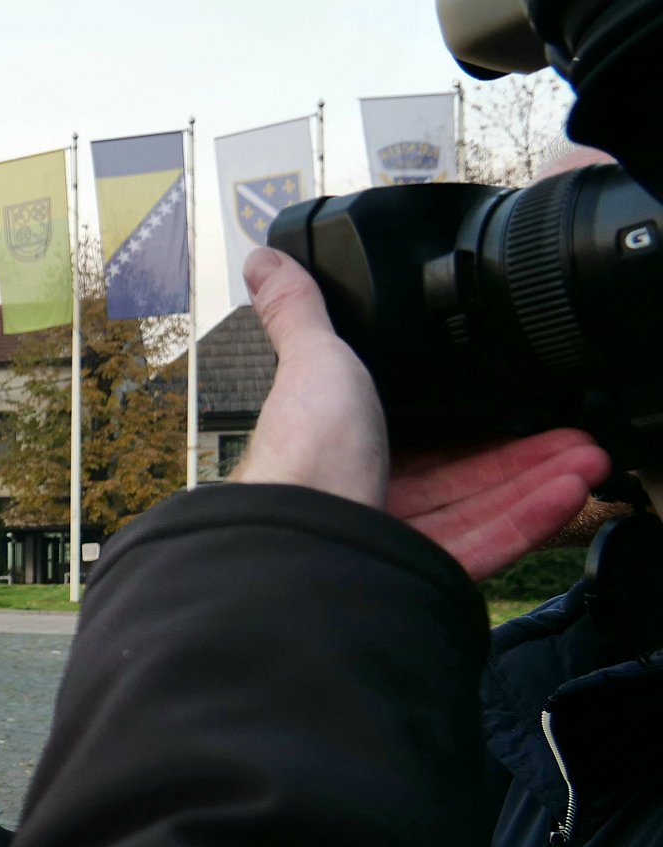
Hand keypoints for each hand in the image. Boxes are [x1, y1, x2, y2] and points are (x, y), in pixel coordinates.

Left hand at [234, 248, 609, 578]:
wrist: (302, 544)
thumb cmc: (301, 456)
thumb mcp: (311, 363)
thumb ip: (299, 314)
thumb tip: (265, 262)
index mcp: (336, 451)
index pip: (413, 435)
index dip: (468, 420)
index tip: (519, 401)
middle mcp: (358, 500)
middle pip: (455, 477)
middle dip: (521, 454)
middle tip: (573, 434)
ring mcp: (388, 545)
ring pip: (476, 510)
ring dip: (536, 481)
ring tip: (587, 456)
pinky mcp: (415, 578)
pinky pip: (482, 547)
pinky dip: (525, 520)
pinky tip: (565, 492)